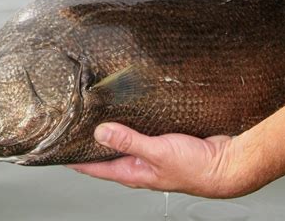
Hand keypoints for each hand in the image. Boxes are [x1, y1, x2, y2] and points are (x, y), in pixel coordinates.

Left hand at [67, 122, 248, 197]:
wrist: (226, 165)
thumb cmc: (196, 168)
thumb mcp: (158, 153)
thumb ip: (129, 142)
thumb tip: (100, 133)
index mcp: (133, 172)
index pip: (94, 168)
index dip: (74, 159)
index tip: (58, 149)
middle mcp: (139, 165)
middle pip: (106, 155)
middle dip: (90, 143)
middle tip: (74, 127)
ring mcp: (151, 154)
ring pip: (124, 142)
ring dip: (111, 132)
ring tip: (96, 116)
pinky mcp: (163, 143)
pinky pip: (141, 133)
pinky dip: (131, 125)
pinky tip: (130, 113)